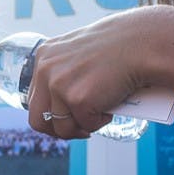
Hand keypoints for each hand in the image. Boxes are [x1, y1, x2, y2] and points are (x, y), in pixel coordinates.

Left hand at [25, 11, 147, 138]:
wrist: (137, 44)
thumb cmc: (115, 47)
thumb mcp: (78, 53)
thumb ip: (63, 71)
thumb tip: (59, 104)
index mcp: (44, 57)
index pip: (36, 98)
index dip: (51, 114)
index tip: (67, 118)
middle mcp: (45, 70)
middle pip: (38, 119)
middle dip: (59, 130)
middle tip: (78, 130)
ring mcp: (59, 86)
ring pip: (62, 128)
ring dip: (81, 128)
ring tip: (99, 115)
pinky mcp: (78, 100)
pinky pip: (86, 125)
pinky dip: (99, 122)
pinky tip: (110, 107)